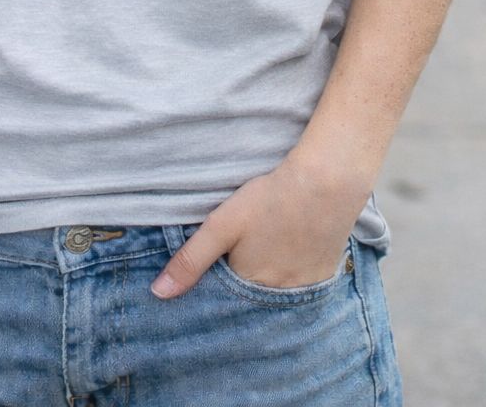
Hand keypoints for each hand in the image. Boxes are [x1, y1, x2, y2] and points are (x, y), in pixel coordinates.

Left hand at [150, 155, 369, 298]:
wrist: (327, 183)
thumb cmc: (270, 200)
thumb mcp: (222, 225)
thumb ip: (190, 260)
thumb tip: (158, 294)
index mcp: (249, 289)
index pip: (224, 302)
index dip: (216, 286)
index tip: (215, 265)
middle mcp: (277, 298)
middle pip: (250, 300)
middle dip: (241, 287)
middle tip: (241, 253)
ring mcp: (304, 290)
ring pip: (275, 295)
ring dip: (267, 281)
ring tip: (264, 251)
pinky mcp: (324, 277)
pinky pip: (300, 288)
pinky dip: (290, 275)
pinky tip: (287, 252)